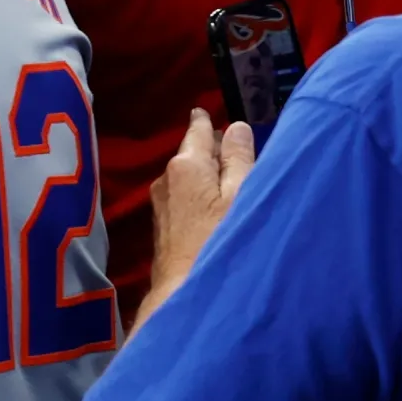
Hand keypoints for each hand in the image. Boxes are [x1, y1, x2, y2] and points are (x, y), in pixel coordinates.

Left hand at [149, 109, 255, 293]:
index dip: (204, 122)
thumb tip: (236, 127)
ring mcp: (161, 204)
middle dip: (208, 148)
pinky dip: (199, 191)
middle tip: (228, 141)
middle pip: (190, 154)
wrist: (185, 290)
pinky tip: (213, 200)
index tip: (203, 110)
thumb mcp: (240, 195)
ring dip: (204, 172)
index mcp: (185, 166)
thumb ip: (238, 160)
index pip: (197, 133)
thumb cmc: (220, 239)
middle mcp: (166, 180)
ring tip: (225, 170)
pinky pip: (184, 196)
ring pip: (186, 177)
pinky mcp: (163, 226)